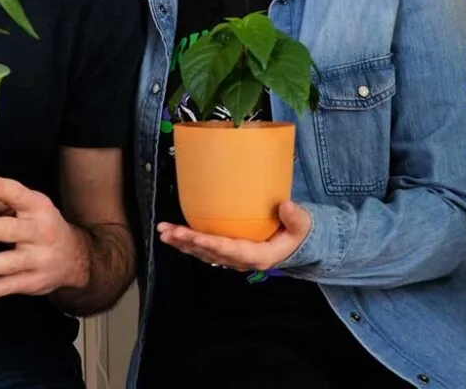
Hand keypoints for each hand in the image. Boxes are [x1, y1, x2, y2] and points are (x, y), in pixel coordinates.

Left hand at [0, 176, 87, 302]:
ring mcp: (37, 260)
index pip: (19, 195)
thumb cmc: (41, 226)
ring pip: (9, 263)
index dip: (1, 189)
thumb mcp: (29, 208)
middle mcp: (40, 232)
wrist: (75, 257)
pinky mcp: (32, 282)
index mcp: (37, 207)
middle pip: (12, 230)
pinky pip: (7, 287)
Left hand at [157, 200, 311, 272]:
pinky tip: (173, 236)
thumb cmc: (297, 234)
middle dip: (189, 242)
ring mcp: (232, 257)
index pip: (232, 250)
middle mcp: (241, 260)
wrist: (295, 245)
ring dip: (183, 243)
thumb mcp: (301, 226)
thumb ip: (295, 218)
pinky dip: (187, 243)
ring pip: (204, 253)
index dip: (213, 244)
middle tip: (169, 231)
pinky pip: (204, 250)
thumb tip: (285, 206)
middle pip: (211, 252)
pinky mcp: (227, 251)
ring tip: (164, 232)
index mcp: (259, 255)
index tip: (195, 236)